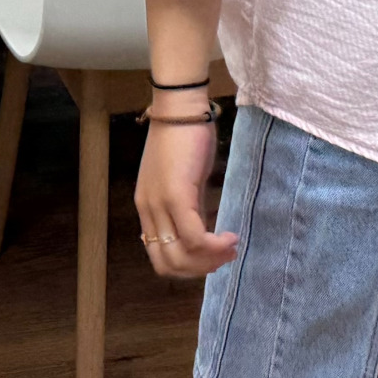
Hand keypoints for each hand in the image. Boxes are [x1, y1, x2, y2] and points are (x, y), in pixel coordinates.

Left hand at [134, 104, 236, 278]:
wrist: (180, 107)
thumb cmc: (184, 138)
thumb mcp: (183, 181)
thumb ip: (187, 208)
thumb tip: (201, 233)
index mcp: (147, 209)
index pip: (160, 257)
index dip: (187, 268)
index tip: (211, 259)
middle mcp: (148, 211)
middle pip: (168, 265)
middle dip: (199, 270)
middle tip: (224, 258)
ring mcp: (160, 205)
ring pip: (181, 257)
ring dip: (209, 261)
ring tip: (231, 249)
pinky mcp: (176, 195)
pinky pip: (195, 237)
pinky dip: (215, 246)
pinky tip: (231, 237)